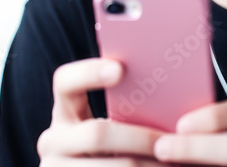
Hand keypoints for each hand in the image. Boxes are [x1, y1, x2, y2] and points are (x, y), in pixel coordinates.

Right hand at [37, 57, 169, 164]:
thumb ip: (125, 110)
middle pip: (97, 134)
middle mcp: (52, 140)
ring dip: (146, 165)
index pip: (65, 82)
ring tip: (175, 163)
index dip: (88, 73)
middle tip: (171, 141)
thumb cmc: (114, 149)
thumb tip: (169, 89)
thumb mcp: (110, 130)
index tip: (120, 69)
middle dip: (140, 138)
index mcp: (63, 112)